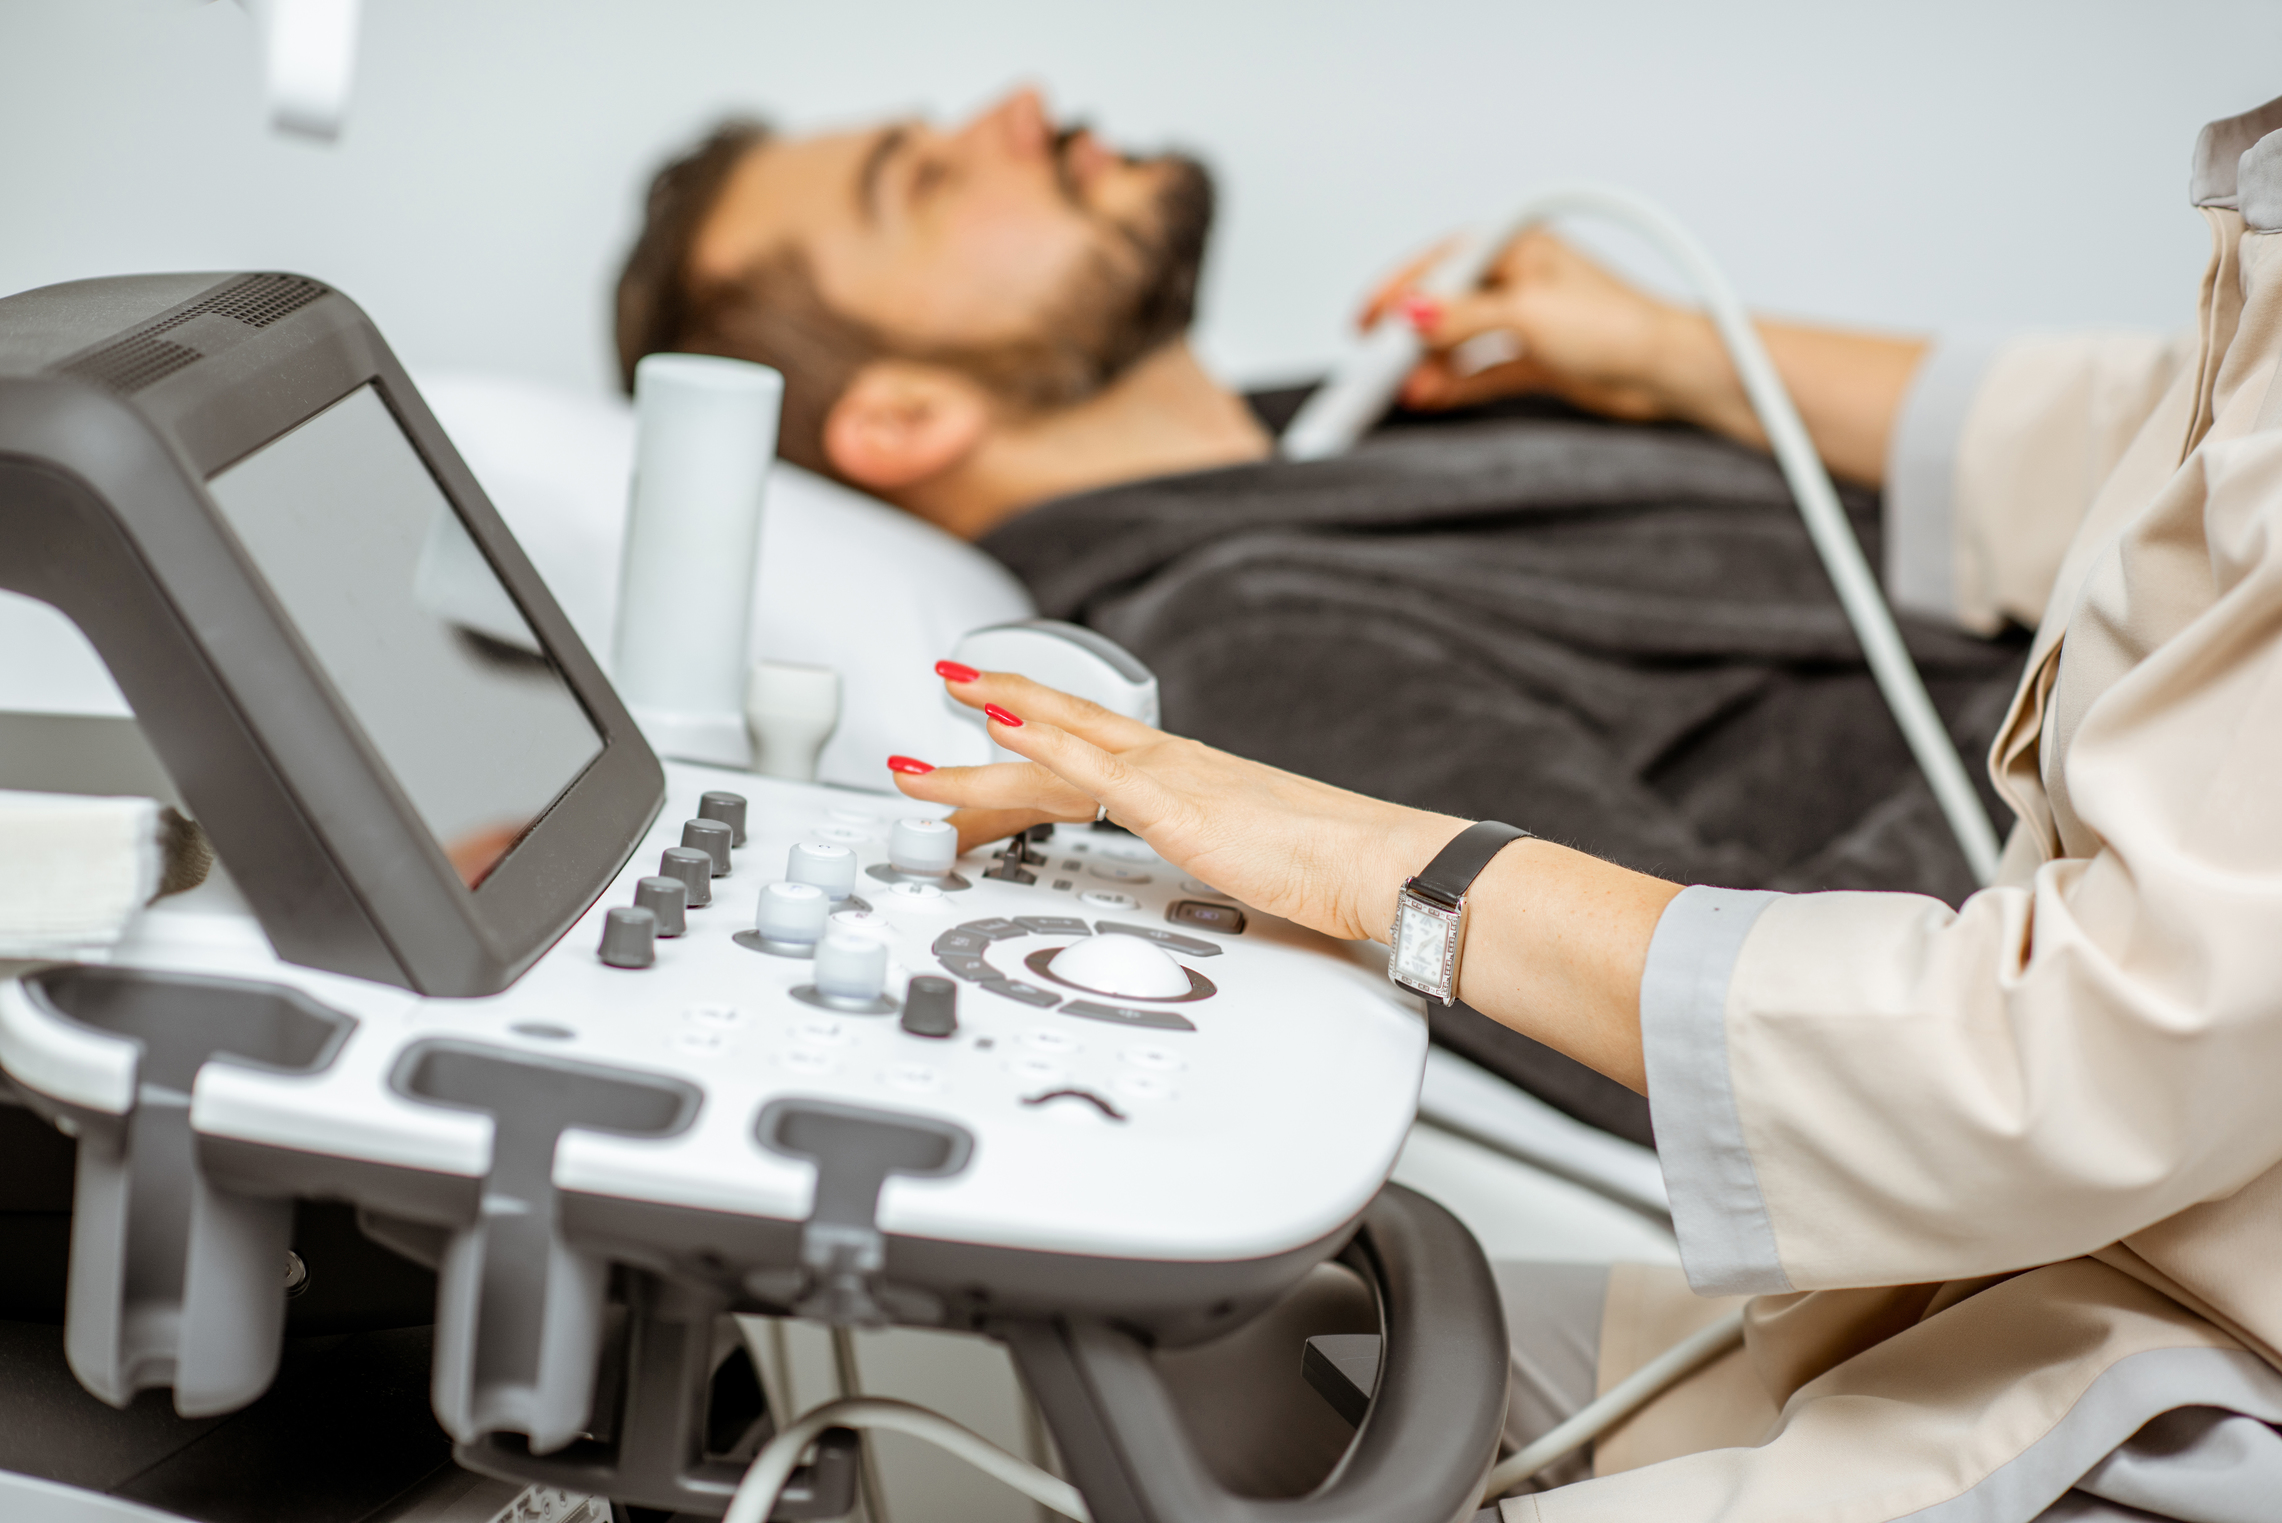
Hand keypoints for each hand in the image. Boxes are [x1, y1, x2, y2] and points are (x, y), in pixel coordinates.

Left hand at [885, 668, 1463, 943]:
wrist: (1380, 864)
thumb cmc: (1331, 868)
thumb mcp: (1248, 861)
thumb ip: (1215, 857)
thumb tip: (1209, 874)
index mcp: (1186, 777)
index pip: (1094, 743)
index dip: (1040, 725)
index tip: (996, 713)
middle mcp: (1172, 764)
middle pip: (1065, 726)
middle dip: (998, 703)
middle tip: (944, 683)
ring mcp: (1171, 778)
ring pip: (1060, 739)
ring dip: (992, 722)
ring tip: (940, 704)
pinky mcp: (1175, 801)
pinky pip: (1089, 763)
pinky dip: (1037, 737)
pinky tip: (996, 723)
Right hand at [1359, 227, 1926, 483]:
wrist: (1667, 372)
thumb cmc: (1619, 327)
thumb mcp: (1528, 315)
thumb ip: (1464, 317)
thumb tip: (1412, 314)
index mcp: (1518, 248)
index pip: (1440, 264)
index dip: (1397, 292)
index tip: (1365, 322)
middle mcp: (1520, 280)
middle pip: (1445, 304)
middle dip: (1408, 336)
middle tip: (1372, 365)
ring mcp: (1527, 320)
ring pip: (1459, 341)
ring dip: (1430, 365)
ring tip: (1402, 389)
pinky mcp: (1537, 358)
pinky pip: (1480, 369)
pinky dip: (1455, 383)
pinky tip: (1429, 397)